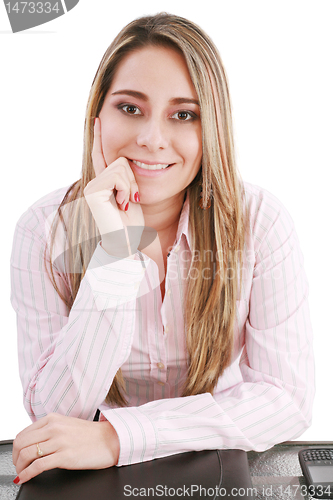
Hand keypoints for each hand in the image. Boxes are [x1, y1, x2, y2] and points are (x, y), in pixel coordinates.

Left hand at [12, 413, 119, 484]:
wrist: (110, 440)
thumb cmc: (90, 435)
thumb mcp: (66, 425)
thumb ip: (49, 430)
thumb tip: (33, 443)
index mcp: (53, 419)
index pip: (23, 433)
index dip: (16, 449)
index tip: (18, 457)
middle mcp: (54, 427)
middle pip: (20, 444)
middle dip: (15, 458)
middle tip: (18, 466)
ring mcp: (59, 441)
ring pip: (26, 454)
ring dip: (20, 467)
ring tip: (22, 473)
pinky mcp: (65, 456)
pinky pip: (37, 466)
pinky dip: (27, 474)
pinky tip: (25, 478)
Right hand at [84, 118, 143, 257]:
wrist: (127, 243)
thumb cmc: (132, 225)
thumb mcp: (132, 195)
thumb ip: (126, 179)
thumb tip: (129, 161)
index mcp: (103, 183)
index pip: (102, 155)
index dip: (99, 137)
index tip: (98, 119)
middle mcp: (94, 183)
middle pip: (120, 159)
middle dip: (132, 178)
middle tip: (130, 199)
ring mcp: (92, 186)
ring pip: (121, 165)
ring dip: (131, 185)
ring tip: (126, 203)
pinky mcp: (93, 191)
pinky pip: (118, 175)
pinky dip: (126, 189)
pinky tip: (121, 205)